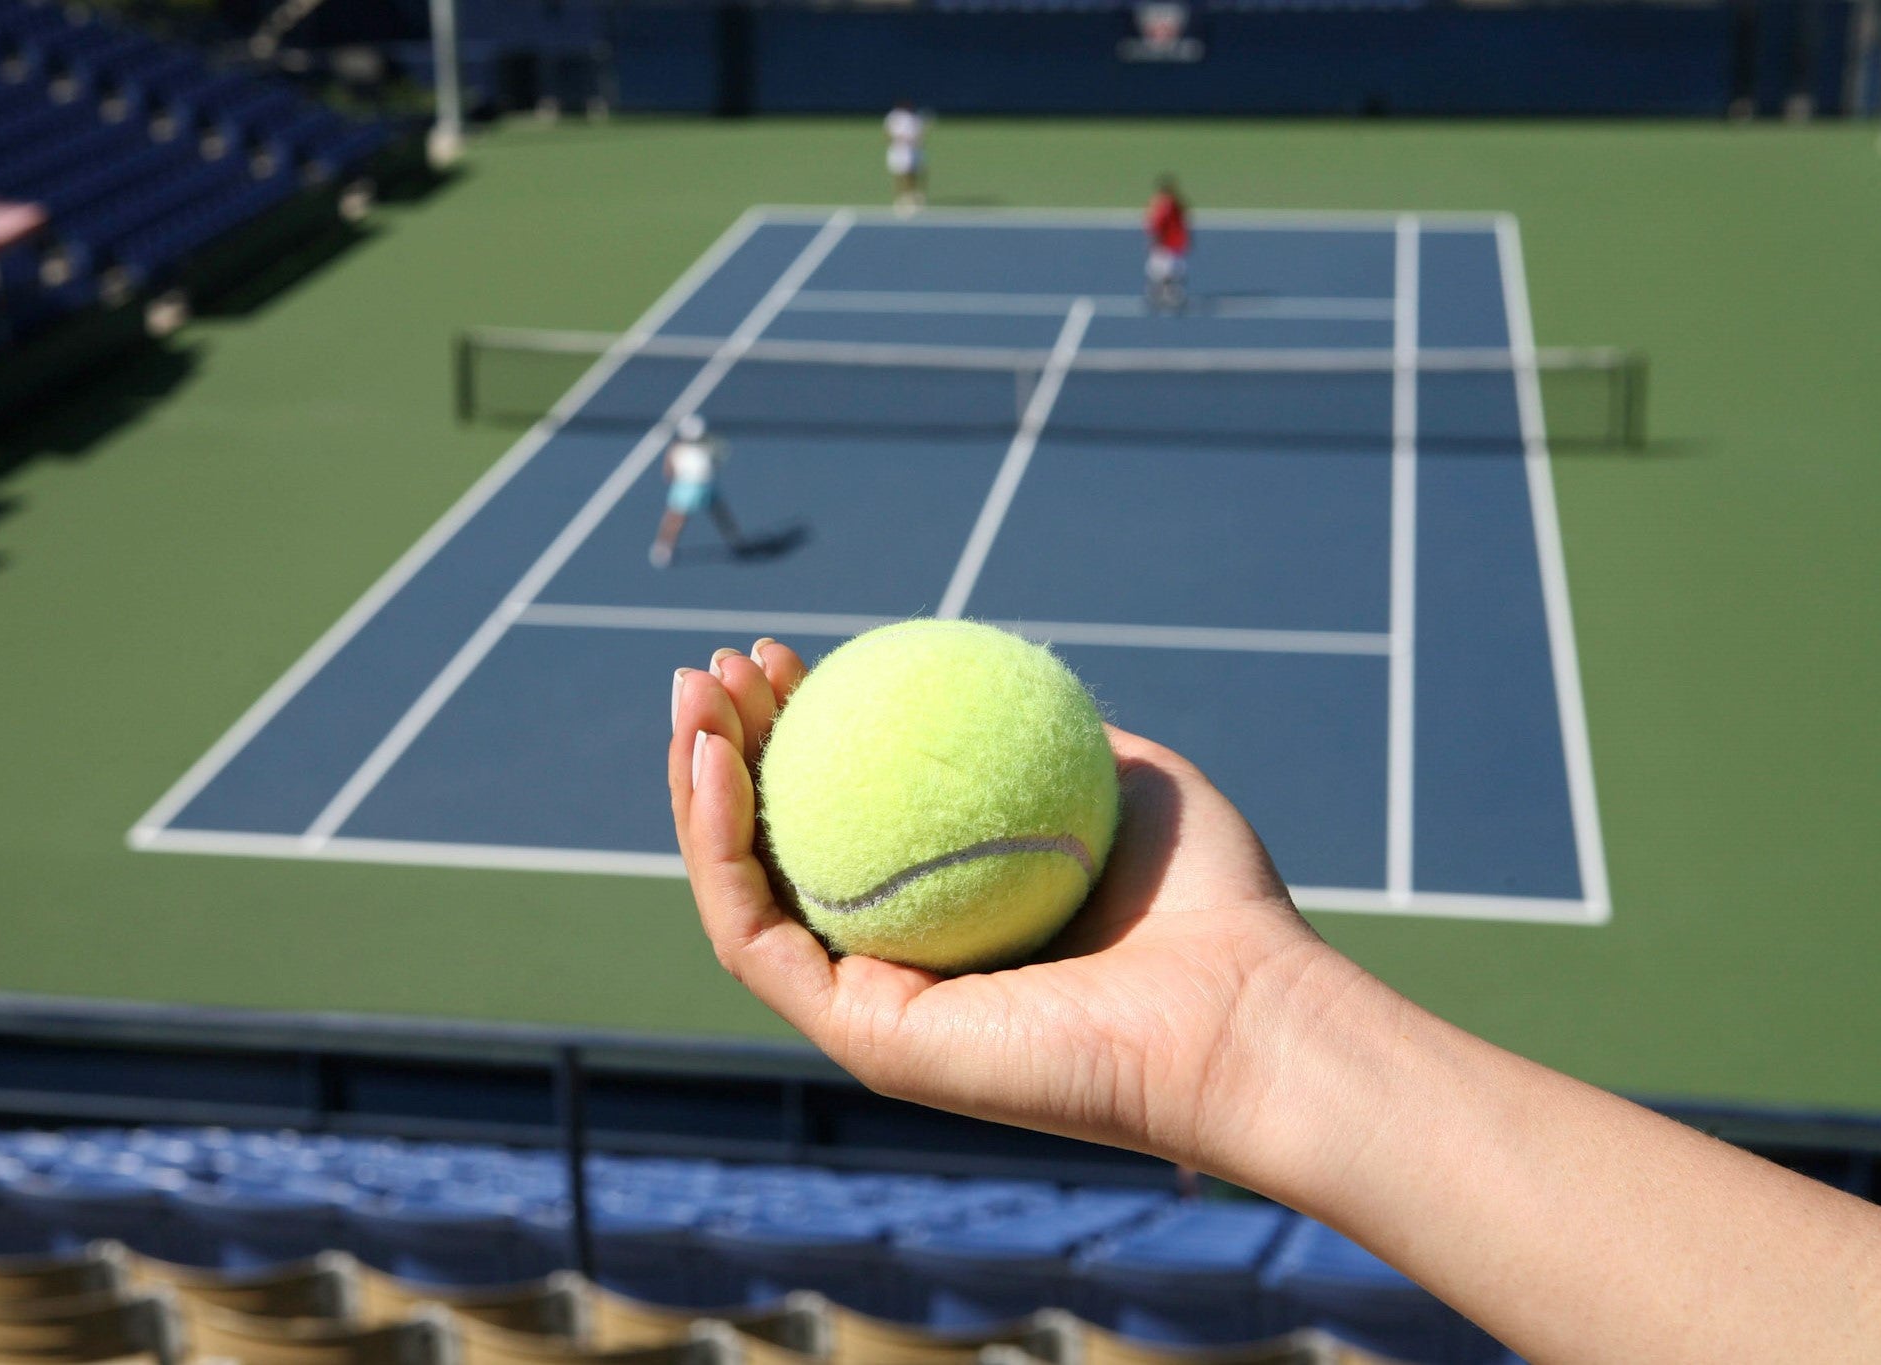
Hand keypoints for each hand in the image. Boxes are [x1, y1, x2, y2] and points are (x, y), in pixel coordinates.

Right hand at [667, 639, 1350, 1178]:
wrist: (1242, 1007)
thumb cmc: (1211, 899)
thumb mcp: (1129, 774)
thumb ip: (1051, 735)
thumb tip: (987, 678)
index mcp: (952, 913)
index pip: (846, 817)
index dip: (800, 732)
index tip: (790, 654)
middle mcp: (903, 963)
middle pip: (781, 851)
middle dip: (731, 750)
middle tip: (723, 665)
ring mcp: (877, 1007)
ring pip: (748, 892)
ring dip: (698, 790)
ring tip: (693, 693)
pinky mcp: (866, 1039)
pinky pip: (759, 935)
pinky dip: (719, 847)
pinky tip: (717, 760)